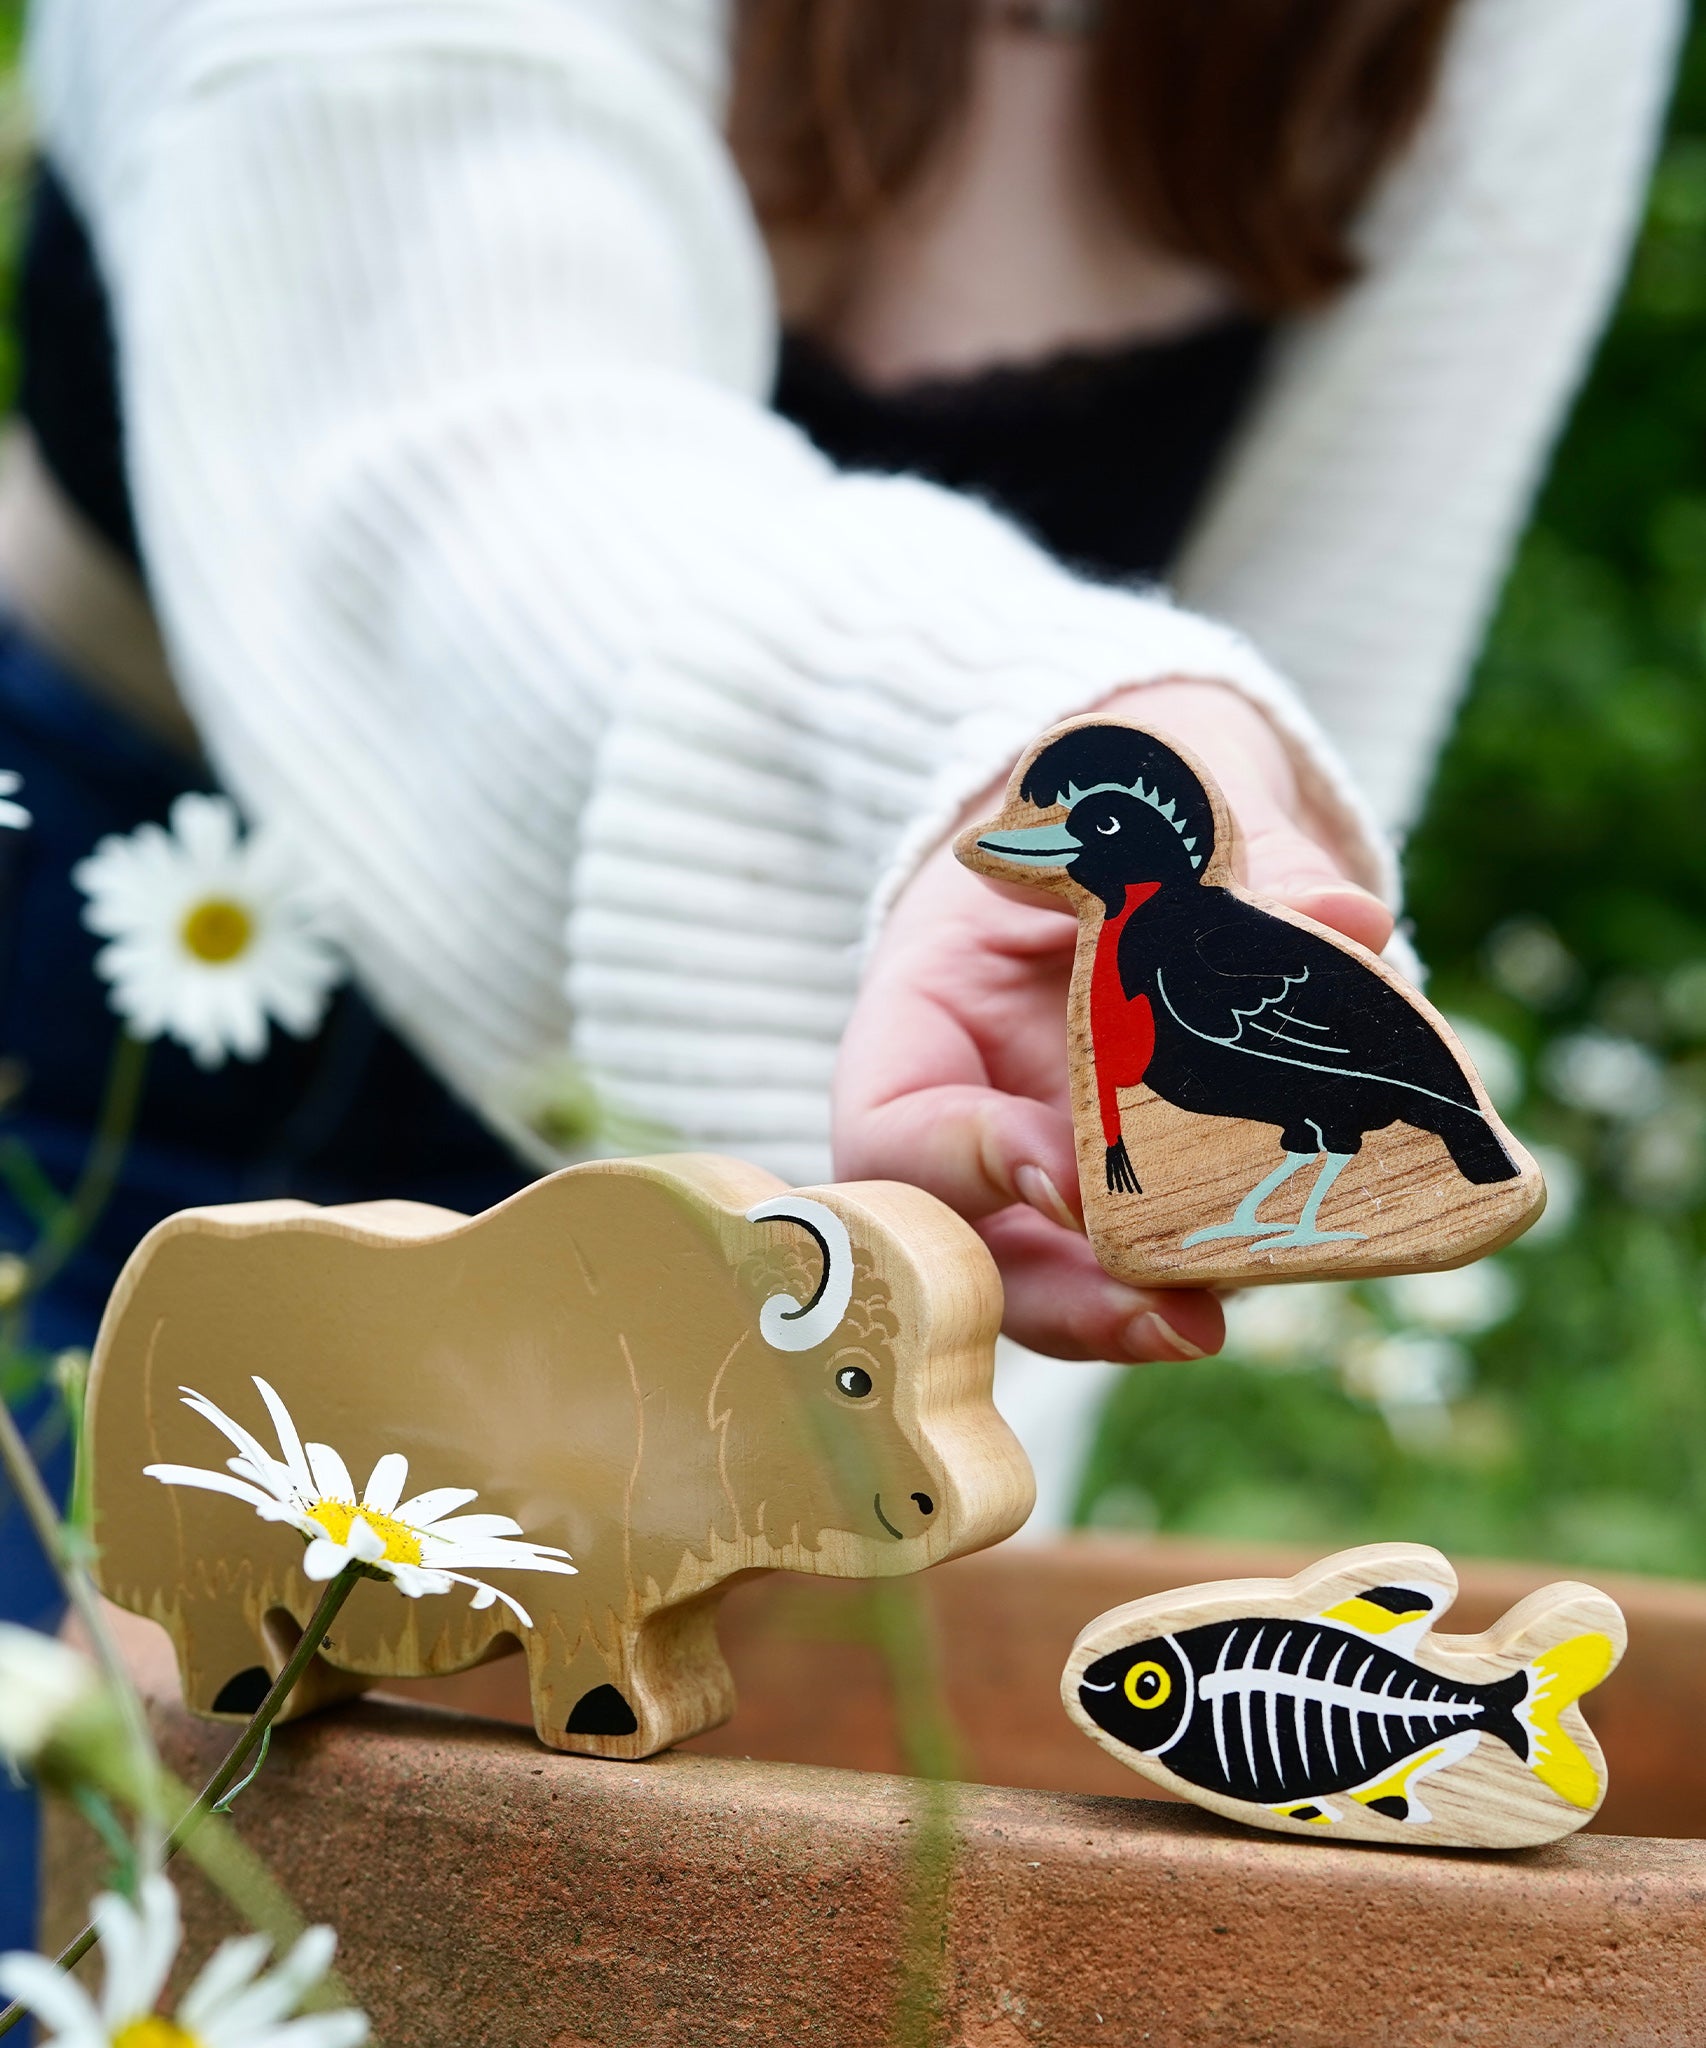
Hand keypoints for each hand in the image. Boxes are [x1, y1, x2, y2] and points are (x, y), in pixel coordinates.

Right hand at [831, 678, 1393, 1361]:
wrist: (1155, 819)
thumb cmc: (1114, 797)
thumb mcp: (1155, 804)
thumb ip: (1234, 861)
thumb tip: (1342, 917)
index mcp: (924, 1018)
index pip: (895, 1128)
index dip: (963, 1165)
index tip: (1066, 1174)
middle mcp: (972, 1115)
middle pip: (968, 1248)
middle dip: (1061, 1298)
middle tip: (1171, 1317)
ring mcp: (1046, 1164)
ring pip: (1051, 1278)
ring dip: (1125, 1313)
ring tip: (1214, 1319)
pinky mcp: (1131, 1187)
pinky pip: (1146, 1251)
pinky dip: (1202, 1266)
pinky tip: (1283, 1260)